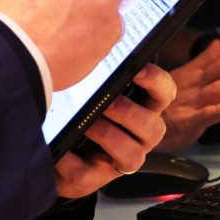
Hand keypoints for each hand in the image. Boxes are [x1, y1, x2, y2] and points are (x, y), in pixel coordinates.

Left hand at [53, 64, 176, 198]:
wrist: (54, 151)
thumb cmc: (79, 112)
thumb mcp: (91, 89)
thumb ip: (99, 70)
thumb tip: (95, 40)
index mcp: (141, 108)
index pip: (165, 93)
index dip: (156, 81)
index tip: (138, 69)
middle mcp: (138, 136)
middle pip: (155, 127)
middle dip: (131, 113)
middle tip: (108, 102)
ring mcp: (119, 160)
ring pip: (133, 156)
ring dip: (110, 137)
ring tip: (88, 125)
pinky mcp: (95, 179)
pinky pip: (88, 175)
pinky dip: (73, 162)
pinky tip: (62, 150)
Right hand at [157, 34, 219, 151]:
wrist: (140, 124)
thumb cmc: (165, 100)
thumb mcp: (185, 76)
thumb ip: (205, 60)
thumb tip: (219, 43)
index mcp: (195, 72)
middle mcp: (194, 83)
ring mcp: (192, 101)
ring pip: (217, 89)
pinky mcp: (189, 122)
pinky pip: (206, 115)